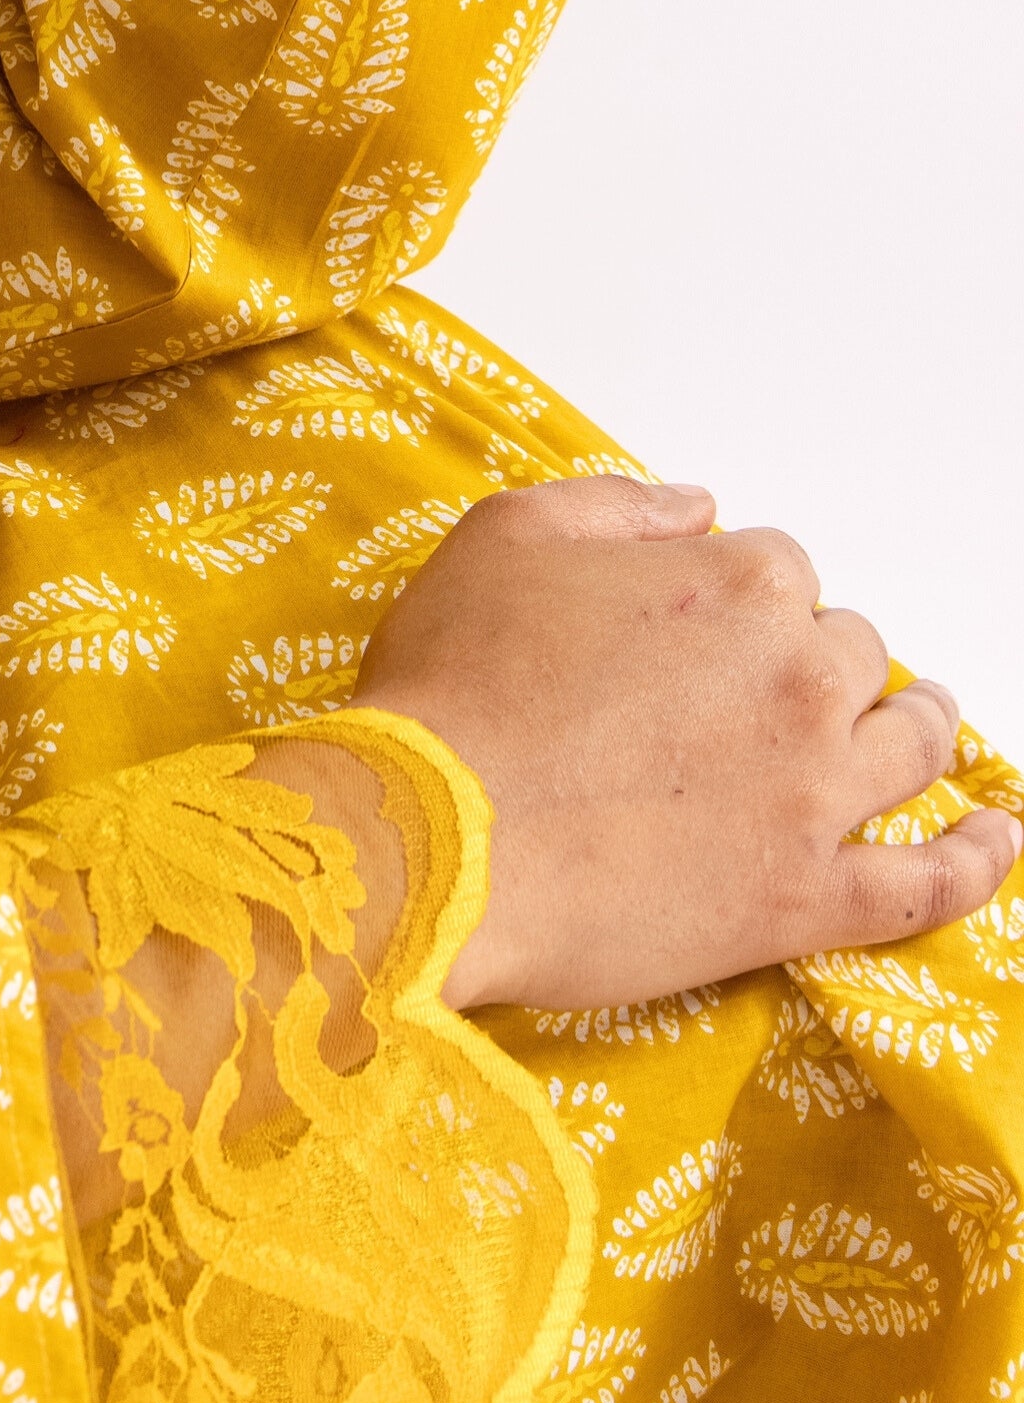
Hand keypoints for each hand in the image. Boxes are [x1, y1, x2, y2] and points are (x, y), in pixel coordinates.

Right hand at [343, 473, 1020, 1012]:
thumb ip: (614, 504)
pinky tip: (997, 840)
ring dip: (922, 727)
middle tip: (778, 687)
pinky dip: (976, 860)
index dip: (741, 597)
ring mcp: (815, 792)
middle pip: (855, 652)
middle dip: (823, 659)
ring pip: (910, 746)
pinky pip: (928, 883)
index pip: (781, 569)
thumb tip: (696, 506)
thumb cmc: (454, 687)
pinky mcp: (808, 898)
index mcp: (736, 582)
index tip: (704, 628)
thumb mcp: (506, 536)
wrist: (434, 836)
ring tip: (926, 726)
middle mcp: (800, 677)